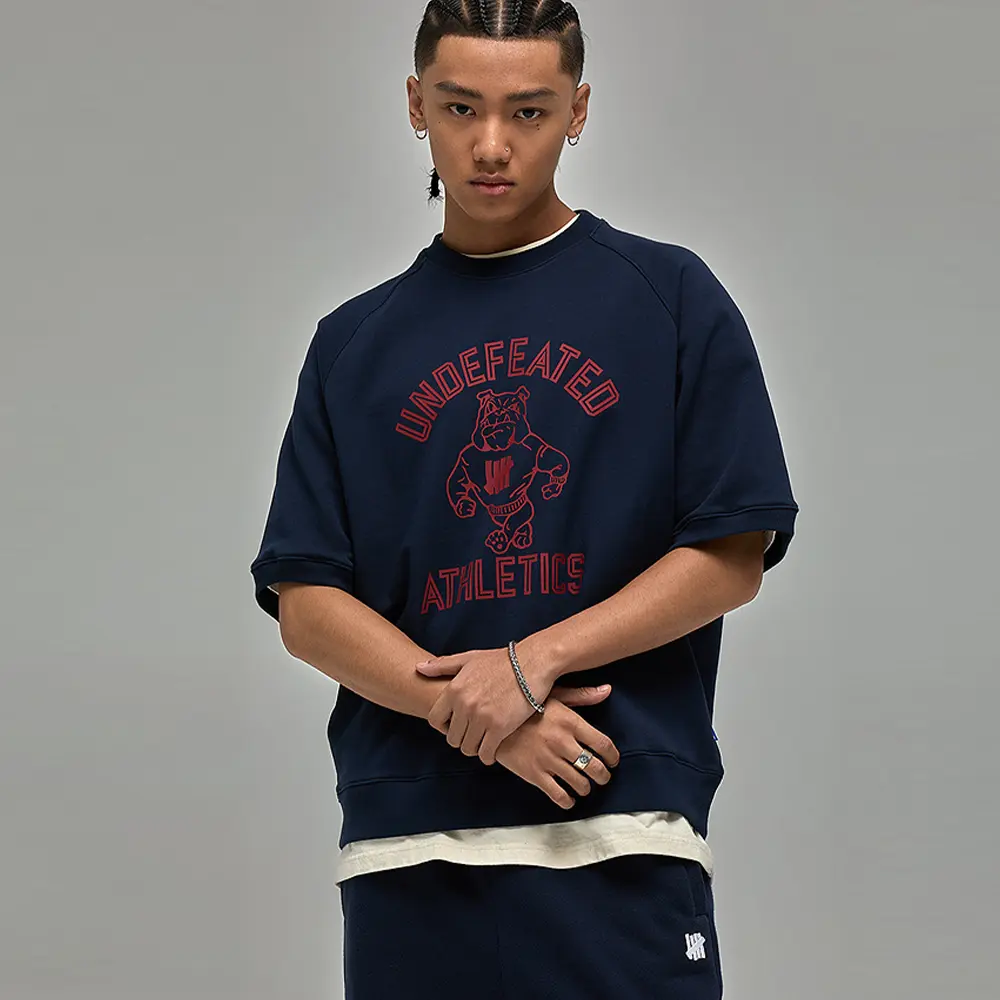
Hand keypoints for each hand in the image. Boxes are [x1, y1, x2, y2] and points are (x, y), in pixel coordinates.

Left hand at [415, 642, 555, 765]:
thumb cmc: (502, 660)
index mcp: (454, 689)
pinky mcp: (500, 728)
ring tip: (484, 741)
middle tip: (473, 734)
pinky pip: (485, 754)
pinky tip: (494, 749)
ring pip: (467, 748)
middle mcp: (465, 704)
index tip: (455, 725)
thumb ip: (443, 665)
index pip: (434, 720)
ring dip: (475, 748)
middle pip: (452, 738)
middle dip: (461, 738)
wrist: (533, 662)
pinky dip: (488, 755)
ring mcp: (481, 717)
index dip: (443, 726)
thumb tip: (419, 668)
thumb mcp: (470, 658)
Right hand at [494, 683, 620, 808]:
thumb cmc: (524, 705)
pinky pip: (559, 795)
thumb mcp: (553, 695)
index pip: (603, 745)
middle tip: (602, 777)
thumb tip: (606, 691)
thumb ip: (581, 696)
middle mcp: (563, 742)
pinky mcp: (534, 774)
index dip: (613, 757)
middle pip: (596, 768)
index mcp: (570, 721)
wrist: (491, 719)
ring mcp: (549, 760)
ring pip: (580, 784)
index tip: (613, 761)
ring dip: (586, 788)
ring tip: (584, 786)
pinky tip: (568, 798)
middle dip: (603, 776)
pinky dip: (568, 801)